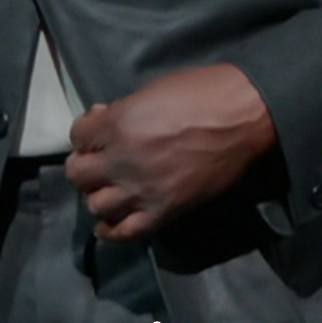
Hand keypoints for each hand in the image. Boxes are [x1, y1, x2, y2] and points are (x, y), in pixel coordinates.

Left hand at [63, 64, 278, 241]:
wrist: (244, 117)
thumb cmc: (203, 93)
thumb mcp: (152, 91)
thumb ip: (122, 111)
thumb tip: (104, 120)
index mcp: (117, 124)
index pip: (77, 137)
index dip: (85, 135)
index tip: (97, 135)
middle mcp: (122, 160)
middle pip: (79, 174)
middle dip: (86, 165)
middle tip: (100, 162)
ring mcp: (142, 189)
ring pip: (96, 204)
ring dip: (98, 196)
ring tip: (109, 189)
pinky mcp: (164, 211)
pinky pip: (125, 232)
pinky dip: (111, 230)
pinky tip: (109, 223)